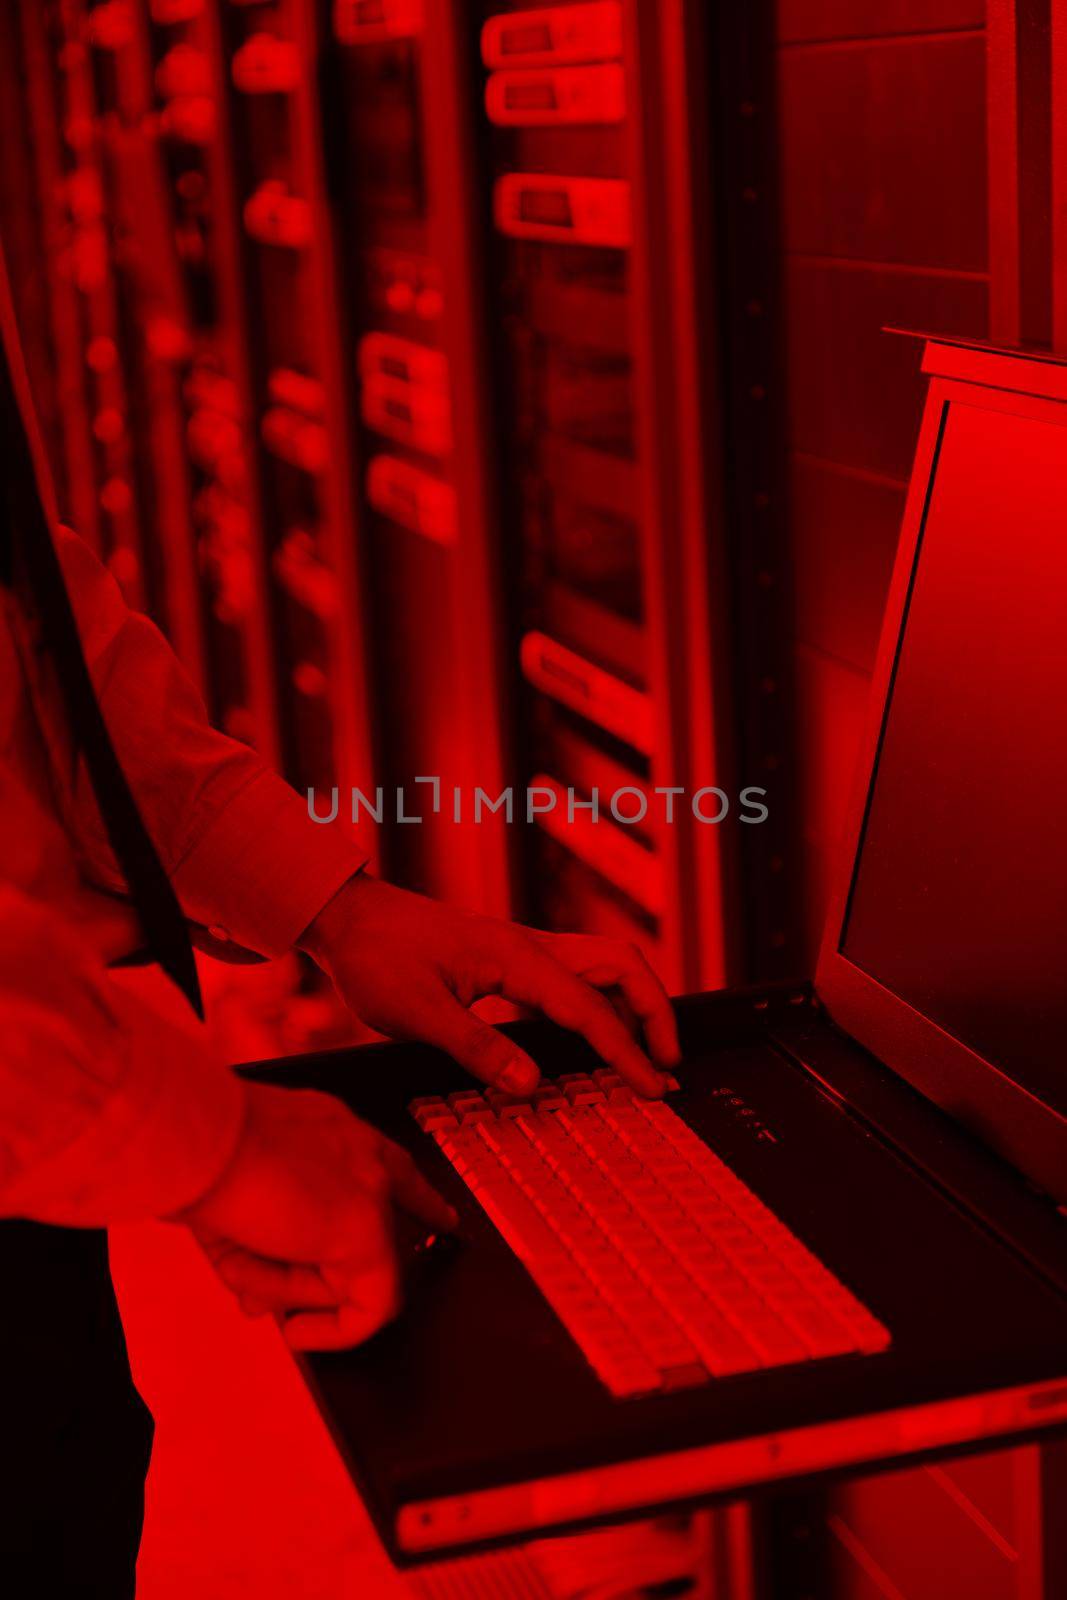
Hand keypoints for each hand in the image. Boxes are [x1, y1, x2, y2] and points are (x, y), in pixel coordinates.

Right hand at [176, 1081, 455, 1349]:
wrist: (193, 1138)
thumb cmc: (197, 1153)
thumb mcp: (236, 1200)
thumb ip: (258, 1250)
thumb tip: (263, 1305)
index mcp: (334, 1131)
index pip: (393, 1166)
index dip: (420, 1201)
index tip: (444, 1221)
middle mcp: (363, 1153)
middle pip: (375, 1229)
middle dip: (315, 1275)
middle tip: (271, 1296)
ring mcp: (371, 1190)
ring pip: (356, 1271)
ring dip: (290, 1286)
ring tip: (244, 1265)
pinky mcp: (365, 1232)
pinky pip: (368, 1307)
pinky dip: (332, 1331)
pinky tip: (297, 1330)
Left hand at [301, 874, 680, 1097]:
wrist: (348, 917)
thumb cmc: (376, 957)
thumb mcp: (416, 1014)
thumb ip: (477, 1049)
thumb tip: (532, 1086)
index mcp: (514, 959)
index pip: (590, 1009)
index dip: (627, 1053)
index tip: (653, 1089)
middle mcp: (530, 947)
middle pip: (621, 967)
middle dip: (656, 1013)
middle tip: (667, 1064)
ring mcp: (523, 950)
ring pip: (603, 966)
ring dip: (633, 1005)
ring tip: (644, 1054)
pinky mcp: (509, 959)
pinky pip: (574, 977)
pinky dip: (600, 1004)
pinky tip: (592, 1038)